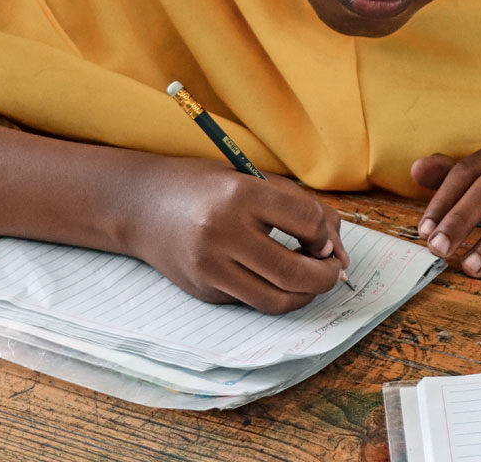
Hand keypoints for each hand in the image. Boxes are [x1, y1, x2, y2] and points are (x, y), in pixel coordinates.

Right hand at [127, 159, 349, 313]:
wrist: (141, 203)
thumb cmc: (206, 186)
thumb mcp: (253, 179)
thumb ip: (300, 207)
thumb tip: (339, 253)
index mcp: (239, 194)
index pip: (306, 223)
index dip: (325, 235)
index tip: (322, 237)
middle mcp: (222, 233)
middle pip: (295, 272)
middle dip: (325, 276)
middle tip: (332, 270)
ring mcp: (210, 267)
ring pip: (277, 300)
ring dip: (305, 295)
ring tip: (309, 279)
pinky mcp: (203, 290)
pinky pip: (253, 301)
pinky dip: (273, 293)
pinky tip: (273, 277)